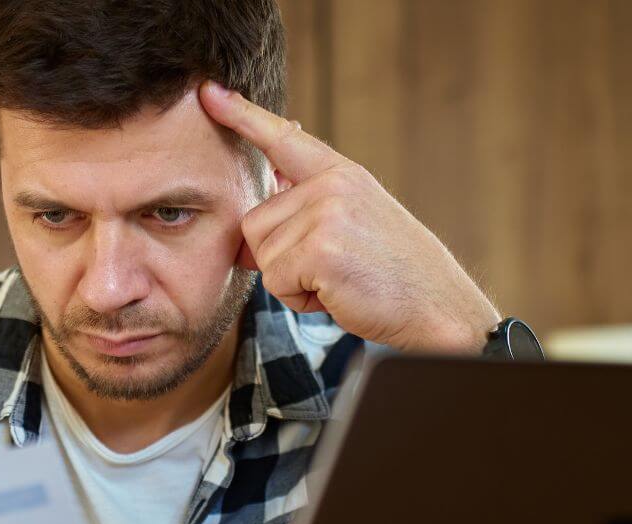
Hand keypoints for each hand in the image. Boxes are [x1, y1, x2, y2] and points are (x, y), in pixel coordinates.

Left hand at [198, 81, 500, 352]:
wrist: (437, 307)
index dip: (242, 116)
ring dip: (290, 281)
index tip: (209, 93)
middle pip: (254, 222)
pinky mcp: (321, 249)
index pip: (282, 139)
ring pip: (262, 255)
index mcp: (340, 173)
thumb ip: (307, 208)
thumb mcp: (352, 222)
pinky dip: (298, 299)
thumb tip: (253, 217)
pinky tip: (336, 293)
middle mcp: (332, 185)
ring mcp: (327, 213)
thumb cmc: (390, 274)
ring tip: (336, 280)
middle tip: (328, 268)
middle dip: (279, 258)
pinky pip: (275, 281)